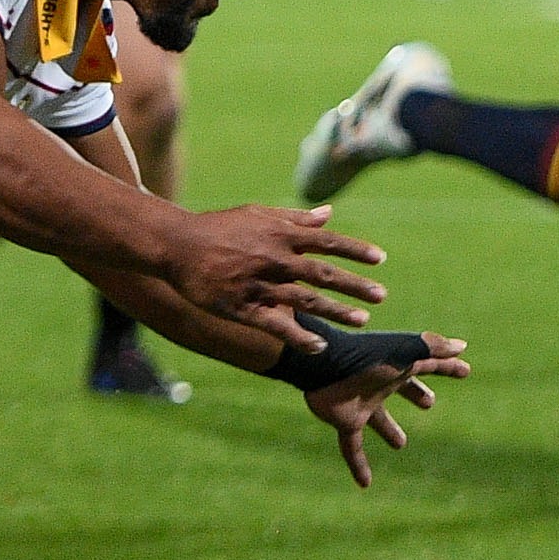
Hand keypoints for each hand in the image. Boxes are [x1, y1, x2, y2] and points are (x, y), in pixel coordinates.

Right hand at [164, 204, 386, 339]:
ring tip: (363, 321)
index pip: (327, 241)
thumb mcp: (258, 214)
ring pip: (305, 300)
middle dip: (355, 285)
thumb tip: (329, 213)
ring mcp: (258, 284)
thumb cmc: (220, 227)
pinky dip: (298, 336)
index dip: (354, 250)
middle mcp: (274, 258)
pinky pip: (276, 325)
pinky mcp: (241, 307)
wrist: (177, 244)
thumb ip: (295, 219)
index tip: (379, 259)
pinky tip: (319, 346)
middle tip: (381, 295)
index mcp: (280, 234)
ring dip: (336, 311)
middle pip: (323, 273)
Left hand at [304, 335, 473, 487]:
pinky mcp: (346, 421)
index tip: (465, 370)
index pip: (430, 364)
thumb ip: (433, 349)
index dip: (449, 367)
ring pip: (378, 420)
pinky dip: (359, 465)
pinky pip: (352, 447)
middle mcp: (380, 383)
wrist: (324, 366)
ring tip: (400, 445)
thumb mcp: (406, 351)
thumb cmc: (366, 356)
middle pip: (403, 388)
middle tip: (429, 404)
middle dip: (416, 393)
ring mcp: (362, 403)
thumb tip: (462, 346)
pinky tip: (365, 484)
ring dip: (389, 430)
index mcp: (398, 364)